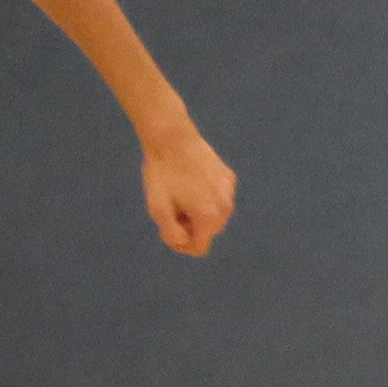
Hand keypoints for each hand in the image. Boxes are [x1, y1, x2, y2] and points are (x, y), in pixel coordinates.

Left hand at [138, 118, 234, 255]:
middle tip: (171, 210)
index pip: (200, 248)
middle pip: (209, 232)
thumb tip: (183, 241)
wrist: (172, 139)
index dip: (181, 245)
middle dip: (190, 227)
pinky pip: (219, 197)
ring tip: (181, 195)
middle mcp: (226, 208)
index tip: (167, 230)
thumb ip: (171, 233)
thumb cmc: (161, 174)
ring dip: (199, 212)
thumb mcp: (157, 209)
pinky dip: (206, 197)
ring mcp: (230, 192)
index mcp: (208, 217)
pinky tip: (192, 181)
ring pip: (215, 215)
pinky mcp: (229, 178)